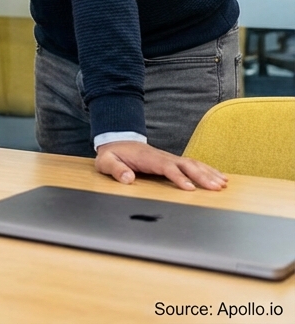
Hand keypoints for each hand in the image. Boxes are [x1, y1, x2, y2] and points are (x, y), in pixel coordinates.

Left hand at [95, 141, 227, 190]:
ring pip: (193, 164)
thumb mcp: (106, 162)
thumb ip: (116, 169)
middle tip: (217, 188)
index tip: (190, 189)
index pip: (167, 168)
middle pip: (186, 165)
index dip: (179, 178)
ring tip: (223, 184)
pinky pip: (193, 164)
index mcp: (148, 158)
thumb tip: (128, 178)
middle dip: (202, 176)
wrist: (116, 141)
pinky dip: (208, 170)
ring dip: (209, 173)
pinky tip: (219, 177)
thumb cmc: (112, 154)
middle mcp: (163, 157)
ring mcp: (169, 158)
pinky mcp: (173, 161)